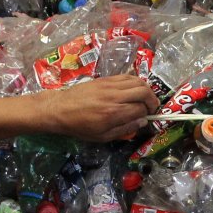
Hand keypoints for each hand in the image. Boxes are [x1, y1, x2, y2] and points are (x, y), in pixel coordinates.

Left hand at [40, 75, 158, 141]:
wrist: (60, 109)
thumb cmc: (80, 126)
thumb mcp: (102, 136)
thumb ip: (124, 129)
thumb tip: (142, 122)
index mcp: (114, 113)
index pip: (141, 109)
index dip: (147, 114)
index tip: (146, 118)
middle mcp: (115, 96)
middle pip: (144, 92)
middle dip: (152, 100)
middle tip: (151, 108)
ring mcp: (110, 85)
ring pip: (138, 81)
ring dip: (146, 89)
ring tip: (145, 98)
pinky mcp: (106, 79)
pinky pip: (127, 76)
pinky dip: (136, 82)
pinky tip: (134, 90)